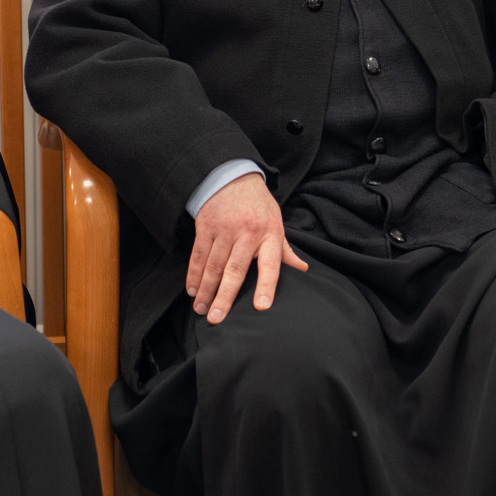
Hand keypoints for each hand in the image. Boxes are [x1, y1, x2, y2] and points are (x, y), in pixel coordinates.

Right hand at [187, 172, 307, 323]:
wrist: (232, 176)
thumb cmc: (258, 205)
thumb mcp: (276, 222)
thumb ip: (285, 250)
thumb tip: (303, 269)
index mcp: (269, 234)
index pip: (270, 264)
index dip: (266, 286)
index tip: (261, 306)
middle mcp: (247, 232)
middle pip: (235, 269)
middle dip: (225, 296)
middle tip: (217, 319)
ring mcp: (224, 229)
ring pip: (214, 265)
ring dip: (206, 290)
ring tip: (201, 310)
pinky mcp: (206, 226)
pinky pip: (198, 255)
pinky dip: (194, 274)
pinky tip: (192, 290)